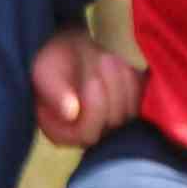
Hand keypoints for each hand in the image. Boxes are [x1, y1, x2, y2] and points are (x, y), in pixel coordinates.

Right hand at [29, 26, 147, 147]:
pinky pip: (140, 98)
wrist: (68, 53)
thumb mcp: (46, 74)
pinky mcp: (127, 109)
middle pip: (113, 122)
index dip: (95, 108)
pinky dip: (133, 77)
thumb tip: (71, 113)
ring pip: (131, 110)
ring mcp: (110, 125)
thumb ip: (55, 93)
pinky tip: (118, 62)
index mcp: (62, 132)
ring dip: (122, 79)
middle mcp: (88, 135)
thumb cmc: (51, 63)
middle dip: (111, 87)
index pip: (87, 133)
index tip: (93, 79)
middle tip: (102, 58)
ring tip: (107, 57)